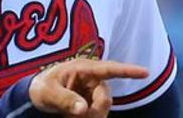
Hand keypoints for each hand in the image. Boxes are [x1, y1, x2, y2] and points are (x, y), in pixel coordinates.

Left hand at [29, 58, 147, 117]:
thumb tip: (83, 109)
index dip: (127, 71)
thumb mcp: (47, 92)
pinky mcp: (93, 102)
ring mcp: (93, 91)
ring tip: (69, 116)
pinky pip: (98, 114)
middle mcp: (92, 79)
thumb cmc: (41, 87)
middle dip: (94, 111)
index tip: (146, 72)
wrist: (36, 95)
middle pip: (105, 98)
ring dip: (90, 116)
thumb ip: (64, 99)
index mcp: (82, 68)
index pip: (108, 69)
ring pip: (103, 109)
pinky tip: (73, 117)